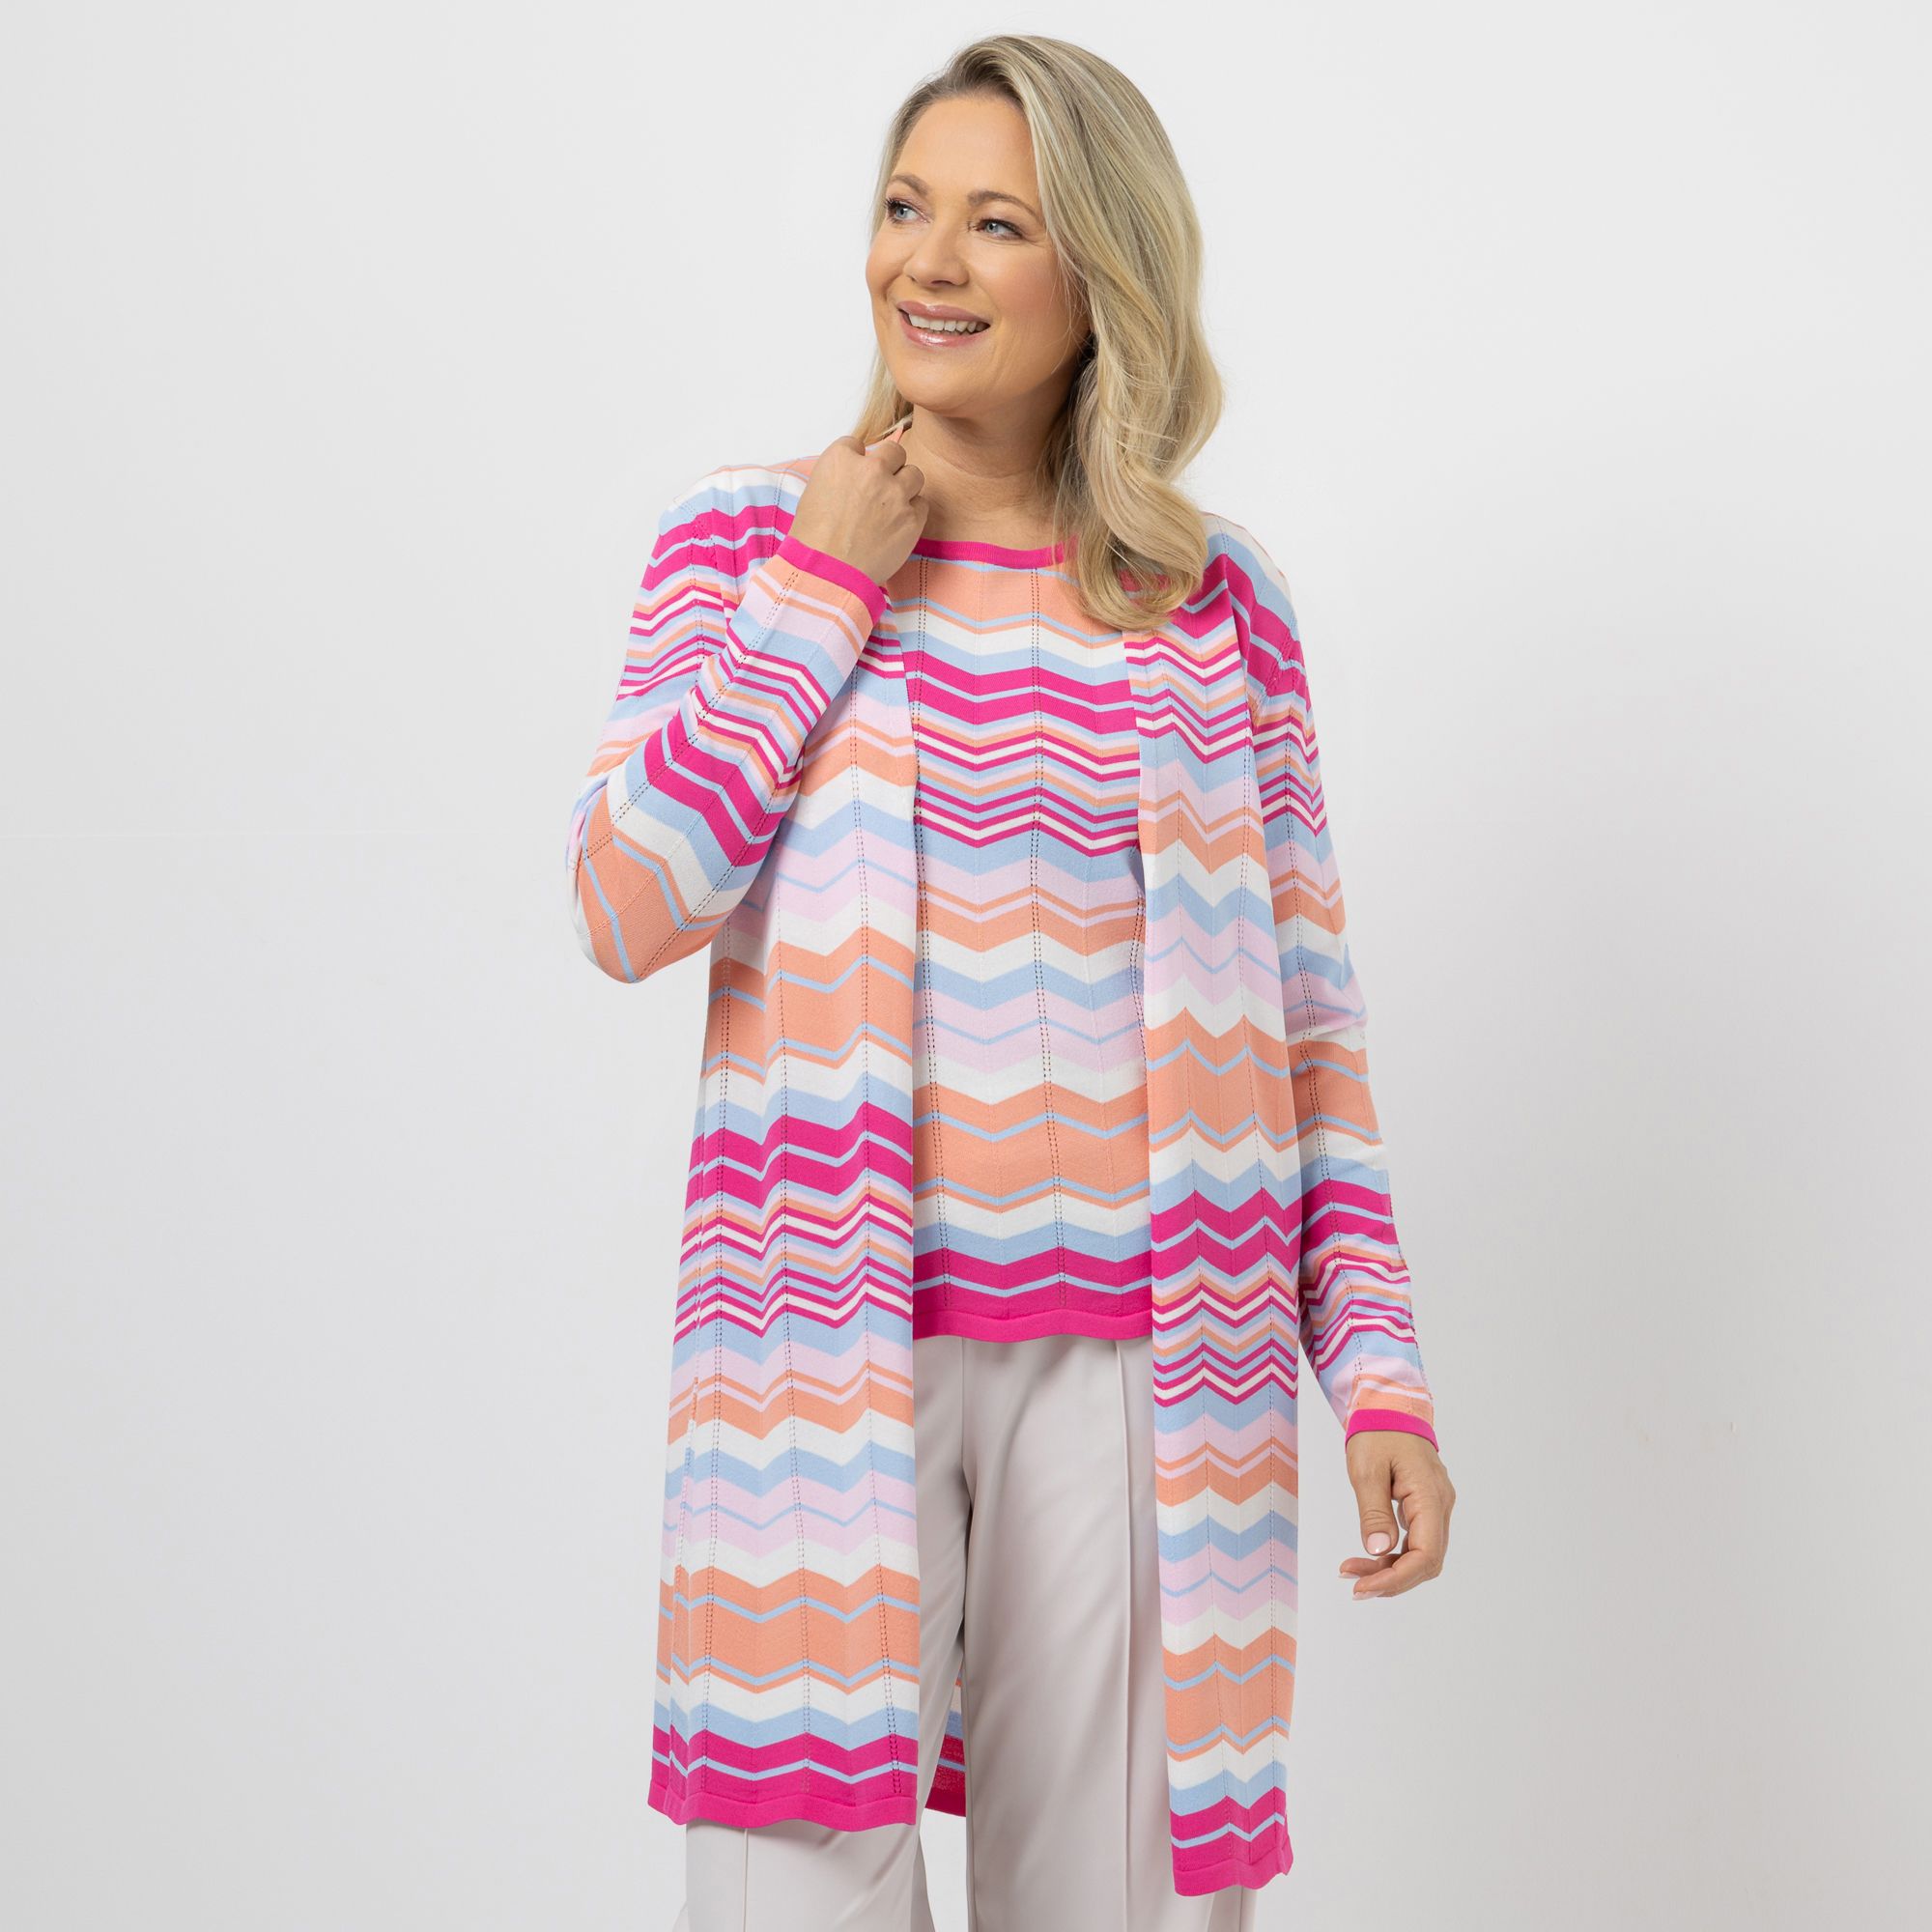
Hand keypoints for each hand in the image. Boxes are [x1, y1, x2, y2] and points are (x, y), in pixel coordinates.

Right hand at [789, 429, 928, 588]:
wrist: (827, 573)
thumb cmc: (813, 540)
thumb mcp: (813, 495)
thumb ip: (838, 478)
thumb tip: (853, 479)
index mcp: (841, 460)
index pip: (857, 444)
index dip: (857, 461)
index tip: (856, 477)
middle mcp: (872, 469)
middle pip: (894, 451)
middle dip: (889, 466)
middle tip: (881, 487)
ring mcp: (896, 493)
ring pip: (914, 474)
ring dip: (906, 487)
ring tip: (893, 507)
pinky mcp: (912, 518)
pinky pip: (922, 504)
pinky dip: (913, 513)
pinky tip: (898, 526)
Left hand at [1338, 1430, 1454, 1599]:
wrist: (1389, 1407)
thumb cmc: (1377, 1431)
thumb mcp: (1366, 1469)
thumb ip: (1374, 1511)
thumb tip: (1378, 1551)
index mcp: (1430, 1496)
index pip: (1425, 1555)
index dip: (1397, 1578)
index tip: (1363, 1588)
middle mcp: (1441, 1505)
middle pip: (1426, 1561)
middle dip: (1392, 1579)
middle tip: (1354, 1585)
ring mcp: (1436, 1506)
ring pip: (1422, 1554)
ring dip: (1391, 1570)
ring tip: (1354, 1572)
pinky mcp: (1426, 1506)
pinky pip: (1416, 1541)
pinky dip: (1394, 1555)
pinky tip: (1369, 1557)